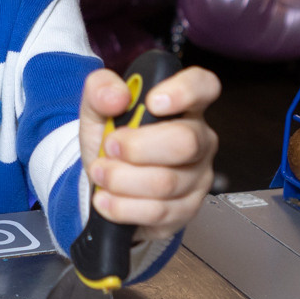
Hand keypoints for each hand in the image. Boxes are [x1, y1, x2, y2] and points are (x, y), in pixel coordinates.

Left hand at [76, 64, 219, 233]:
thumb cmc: (111, 141)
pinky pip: (157, 212)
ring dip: (121, 179)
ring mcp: (197, 177)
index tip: (152, 102)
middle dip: (136, 147)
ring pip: (165, 182)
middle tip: (109, 147)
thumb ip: (100, 90)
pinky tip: (107, 199)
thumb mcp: (96, 110)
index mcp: (184, 105)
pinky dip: (122, 206)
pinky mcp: (187, 210)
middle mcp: (199, 139)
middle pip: (185, 142)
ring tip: (101, 173)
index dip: (184, 91)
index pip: (203, 86)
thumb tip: (117, 96)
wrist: (104, 184)